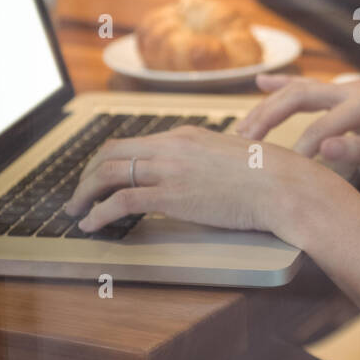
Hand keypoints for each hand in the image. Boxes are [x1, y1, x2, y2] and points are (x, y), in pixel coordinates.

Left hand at [62, 124, 320, 237]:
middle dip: (88, 174)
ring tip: (76, 211)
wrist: (283, 186)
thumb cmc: (270, 176)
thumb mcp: (233, 157)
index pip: (134, 142)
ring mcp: (170, 169)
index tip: (99, 176)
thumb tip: (202, 175)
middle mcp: (172, 146)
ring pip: (109, 174)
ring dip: (85, 194)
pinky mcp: (172, 195)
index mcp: (186, 134)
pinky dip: (99, 213)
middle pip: (112, 153)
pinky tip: (92, 224)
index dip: (109, 160)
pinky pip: (122, 200)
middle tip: (79, 194)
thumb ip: (209, 160)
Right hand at [235, 73, 359, 175]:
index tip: (287, 171)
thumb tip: (324, 150)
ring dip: (269, 104)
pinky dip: (283, 87)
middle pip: (299, 96)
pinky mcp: (348, 95)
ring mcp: (350, 90)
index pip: (321, 128)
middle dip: (268, 117)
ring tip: (243, 125)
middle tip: (245, 141)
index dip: (302, 149)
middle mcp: (354, 90)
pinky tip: (262, 84)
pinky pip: (309, 89)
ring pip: (299, 90)